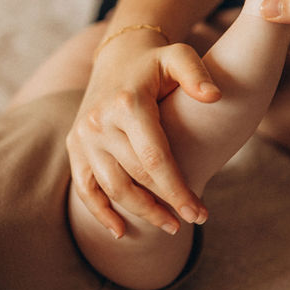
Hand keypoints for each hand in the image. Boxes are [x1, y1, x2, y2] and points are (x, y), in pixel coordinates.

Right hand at [67, 30, 220, 237]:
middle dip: (165, 204)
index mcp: (127, 103)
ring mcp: (84, 136)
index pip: (155, 159)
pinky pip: (85, 187)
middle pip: (135, 177)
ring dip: (140, 212)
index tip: (199, 212)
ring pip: (112, 187)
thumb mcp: (178, 57)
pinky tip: (121, 231)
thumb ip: (196, 74)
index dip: (177, 190)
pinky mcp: (74, 146)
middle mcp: (99, 122)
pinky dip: (101, 212)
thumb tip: (214, 96)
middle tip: (192, 221)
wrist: (118, 57)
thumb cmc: (155, 64)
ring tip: (169, 225)